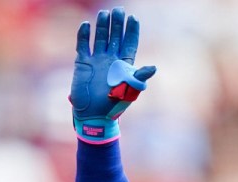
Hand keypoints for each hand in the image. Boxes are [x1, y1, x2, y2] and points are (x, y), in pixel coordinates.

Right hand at [71, 7, 156, 143]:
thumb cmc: (114, 105)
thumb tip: (154, 67)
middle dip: (117, 23)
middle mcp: (111, 59)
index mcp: (124, 65)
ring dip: (102, 26)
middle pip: (115, 36)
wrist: (94, 115)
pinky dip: (83, 35)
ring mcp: (97, 59)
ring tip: (105, 13)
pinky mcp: (83, 62)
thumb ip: (139, 77)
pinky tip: (86, 25)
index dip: (132, 31)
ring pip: (100, 37)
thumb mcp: (130, 90)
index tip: (134, 18)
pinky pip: (83, 45)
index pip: (129, 43)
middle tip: (119, 10)